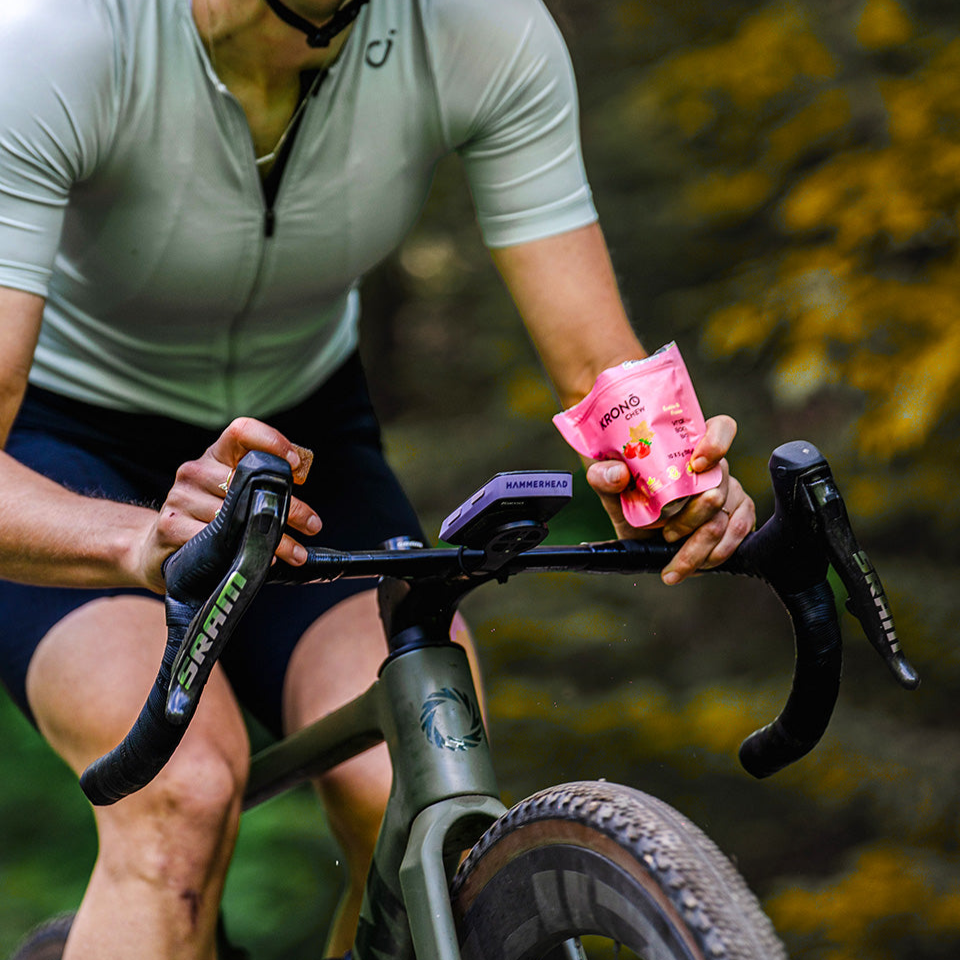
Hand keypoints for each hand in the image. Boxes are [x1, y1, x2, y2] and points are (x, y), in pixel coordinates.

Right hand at [138, 417, 321, 591]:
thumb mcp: (232, 494)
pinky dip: (244, 551)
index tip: (296, 465)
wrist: (158, 547)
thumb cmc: (208, 518)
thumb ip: (260, 488)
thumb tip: (302, 502)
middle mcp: (196, 470)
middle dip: (290, 507)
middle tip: (313, 524)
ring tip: (297, 552)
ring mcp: (181, 496)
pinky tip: (261, 560)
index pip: (242, 430)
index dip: (272, 440)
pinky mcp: (171, 524)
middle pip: (250, 482)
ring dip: (275, 538)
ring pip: (239, 516)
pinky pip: (216, 539)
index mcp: (216, 455)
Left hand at [585, 414, 754, 584]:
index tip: (696, 465)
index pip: (721, 429)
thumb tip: (618, 474)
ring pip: (727, 519)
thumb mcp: (607, 484)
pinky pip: (737, 535)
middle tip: (667, 535)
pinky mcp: (738, 517)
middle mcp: (714, 467)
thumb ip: (604, 475)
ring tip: (673, 564)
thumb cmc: (626, 494)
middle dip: (692, 518)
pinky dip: (714, 555)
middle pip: (718, 488)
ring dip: (699, 546)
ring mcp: (730, 492)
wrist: (636, 526)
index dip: (716, 443)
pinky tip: (691, 567)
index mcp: (689, 445)